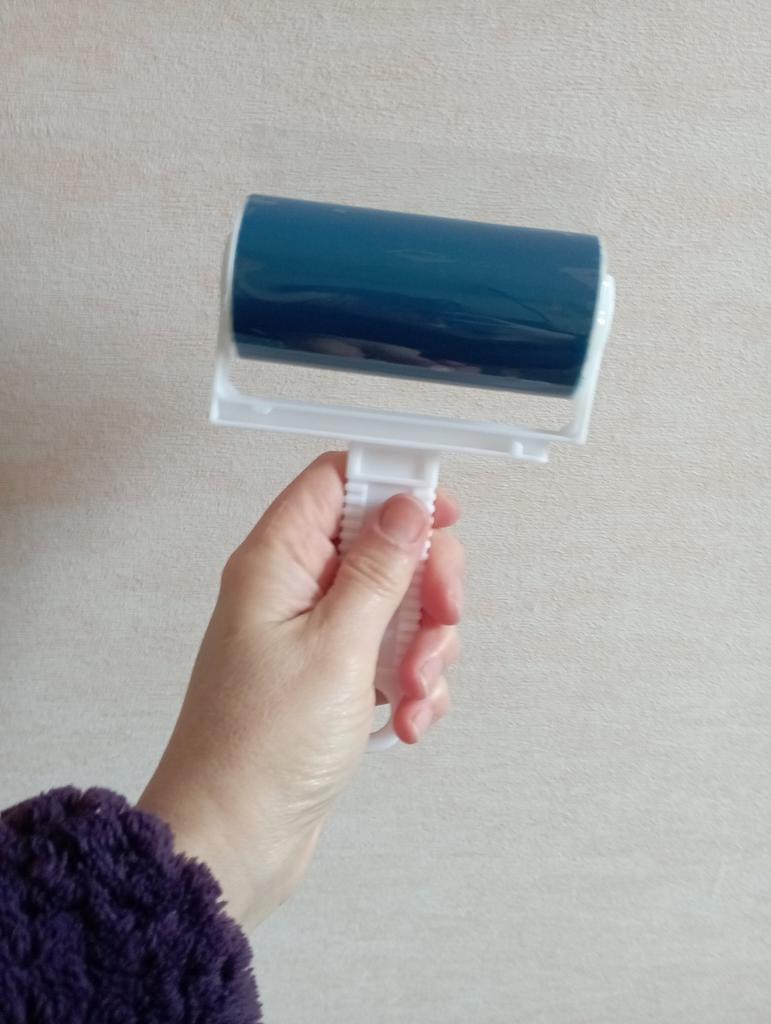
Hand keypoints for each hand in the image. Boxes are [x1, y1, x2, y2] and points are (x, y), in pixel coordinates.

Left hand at [138, 452, 462, 928]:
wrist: (235, 841)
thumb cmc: (264, 744)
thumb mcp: (337, 647)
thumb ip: (379, 570)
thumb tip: (408, 504)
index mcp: (278, 561)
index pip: (336, 482)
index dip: (393, 483)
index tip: (443, 517)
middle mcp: (294, 589)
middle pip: (383, 544)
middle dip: (427, 584)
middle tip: (443, 620)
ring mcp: (315, 636)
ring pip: (397, 605)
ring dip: (423, 647)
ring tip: (410, 695)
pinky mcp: (332, 679)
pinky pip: (390, 656)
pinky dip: (410, 685)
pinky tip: (406, 723)